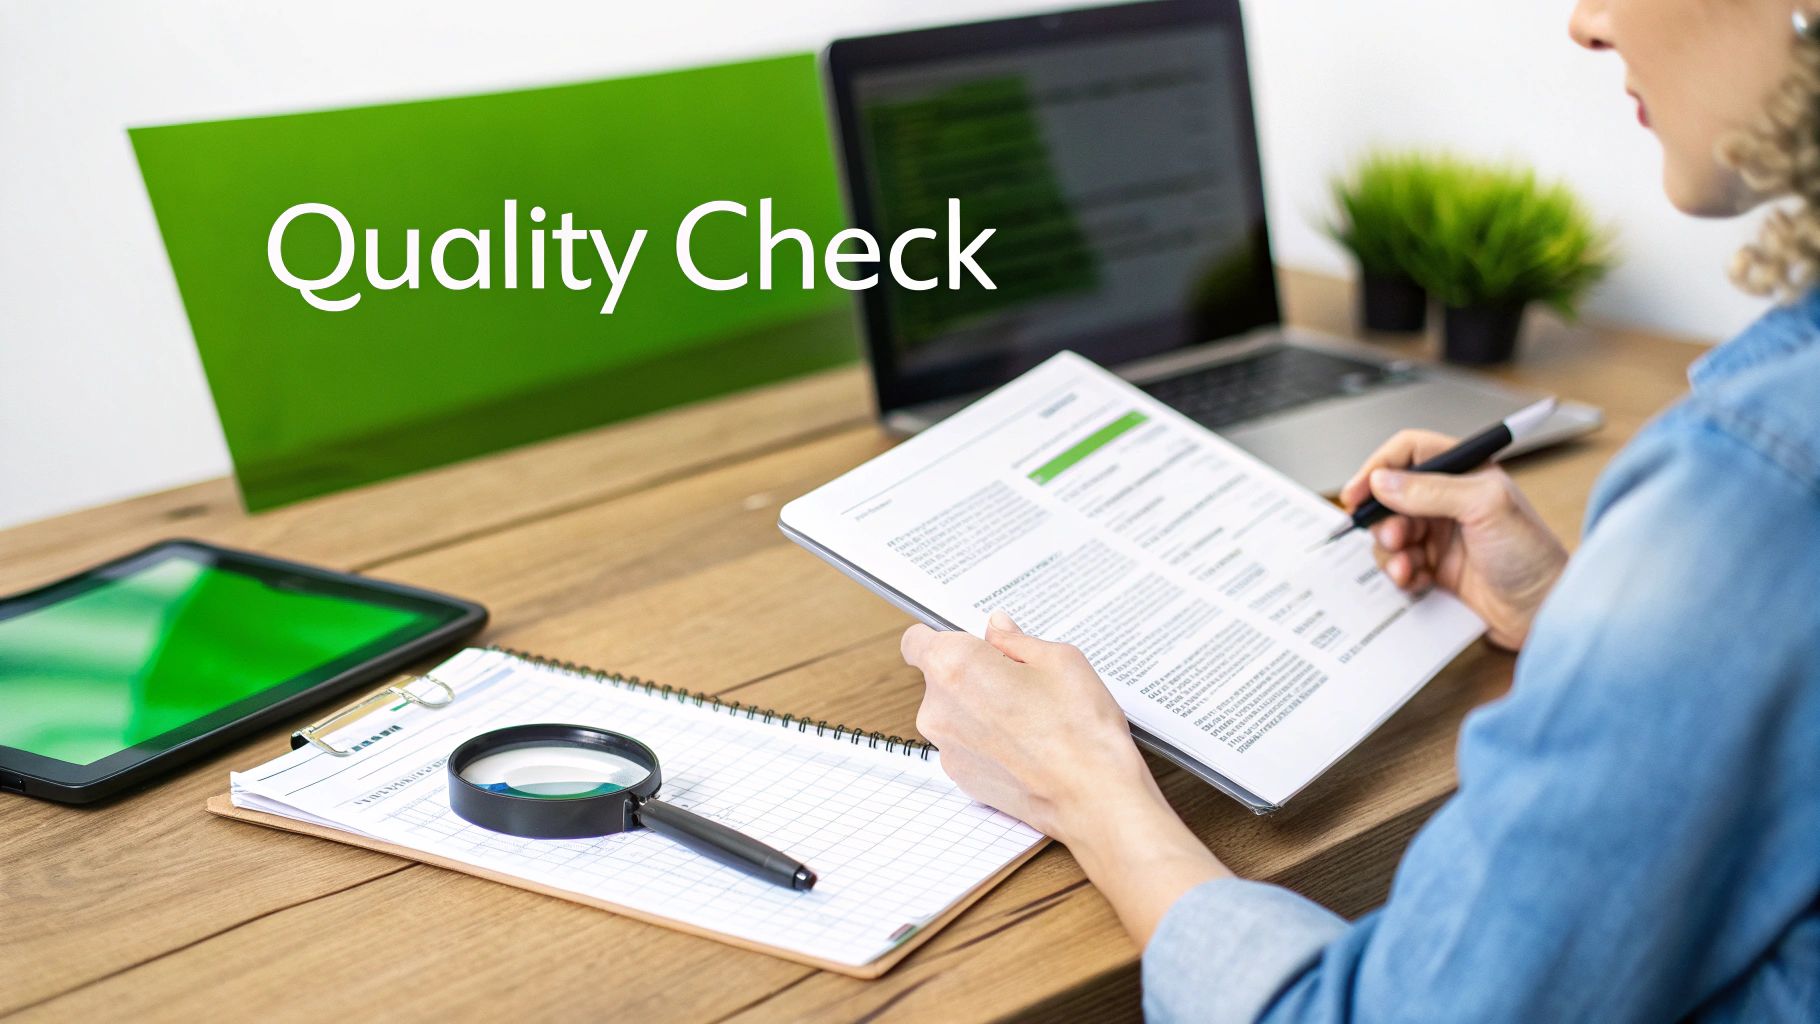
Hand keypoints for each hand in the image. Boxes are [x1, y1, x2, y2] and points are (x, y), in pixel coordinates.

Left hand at [902, 611, 1229, 944]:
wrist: (1092, 794)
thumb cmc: (1078, 727)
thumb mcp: (1058, 659)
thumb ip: (1015, 640)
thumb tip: (998, 629)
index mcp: (953, 665)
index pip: (916, 641)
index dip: (944, 638)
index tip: (967, 643)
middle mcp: (937, 707)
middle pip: (938, 679)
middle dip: (970, 675)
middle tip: (1017, 680)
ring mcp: (946, 747)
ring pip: (952, 715)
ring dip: (978, 710)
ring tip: (1027, 715)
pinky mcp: (960, 778)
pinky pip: (964, 746)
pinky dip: (985, 742)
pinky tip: (1025, 744)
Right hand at [1340, 429, 1567, 649]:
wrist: (1545, 613)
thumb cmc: (1534, 556)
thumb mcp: (1486, 508)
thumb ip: (1431, 490)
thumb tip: (1383, 481)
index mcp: (1466, 473)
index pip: (1409, 452)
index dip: (1379, 467)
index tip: (1358, 491)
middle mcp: (1449, 501)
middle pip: (1391, 496)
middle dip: (1383, 518)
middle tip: (1392, 537)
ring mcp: (1440, 535)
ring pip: (1389, 532)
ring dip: (1390, 551)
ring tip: (1407, 566)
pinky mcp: (1435, 568)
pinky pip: (1398, 564)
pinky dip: (1399, 573)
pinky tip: (1416, 581)